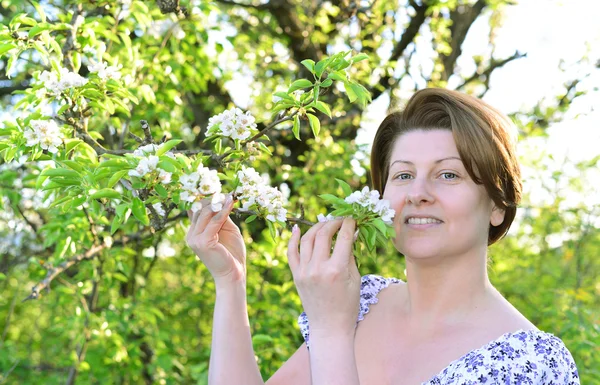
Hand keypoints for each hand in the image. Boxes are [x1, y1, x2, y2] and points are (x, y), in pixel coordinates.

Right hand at [186, 194, 246, 285]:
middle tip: (227, 191)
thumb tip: (222, 198)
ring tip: (231, 195)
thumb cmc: (231, 253)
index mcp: (194, 232)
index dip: (205, 197)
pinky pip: (214, 221)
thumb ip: (221, 216)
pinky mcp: (203, 241)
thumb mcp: (226, 229)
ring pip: (206, 213)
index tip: (216, 187)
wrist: (233, 273)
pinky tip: (231, 203)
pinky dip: (224, 210)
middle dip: (213, 198)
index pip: (195, 209)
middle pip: (200, 209)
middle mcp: (191, 234)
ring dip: (219, 202)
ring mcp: (195, 238)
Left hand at [287, 217, 360, 334]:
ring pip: (307, 239)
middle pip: (323, 235)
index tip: (352, 219)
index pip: (343, 238)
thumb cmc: (348, 305)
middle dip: (333, 223)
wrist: (329, 327)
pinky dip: (293, 239)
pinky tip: (298, 228)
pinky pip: (291, 253)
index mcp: (336, 270)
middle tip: (340, 220)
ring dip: (316, 227)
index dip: (348, 225)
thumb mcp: (354, 279)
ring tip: (325, 223)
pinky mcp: (296, 275)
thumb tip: (350, 233)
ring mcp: (304, 272)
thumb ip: (350, 255)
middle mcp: (318, 268)